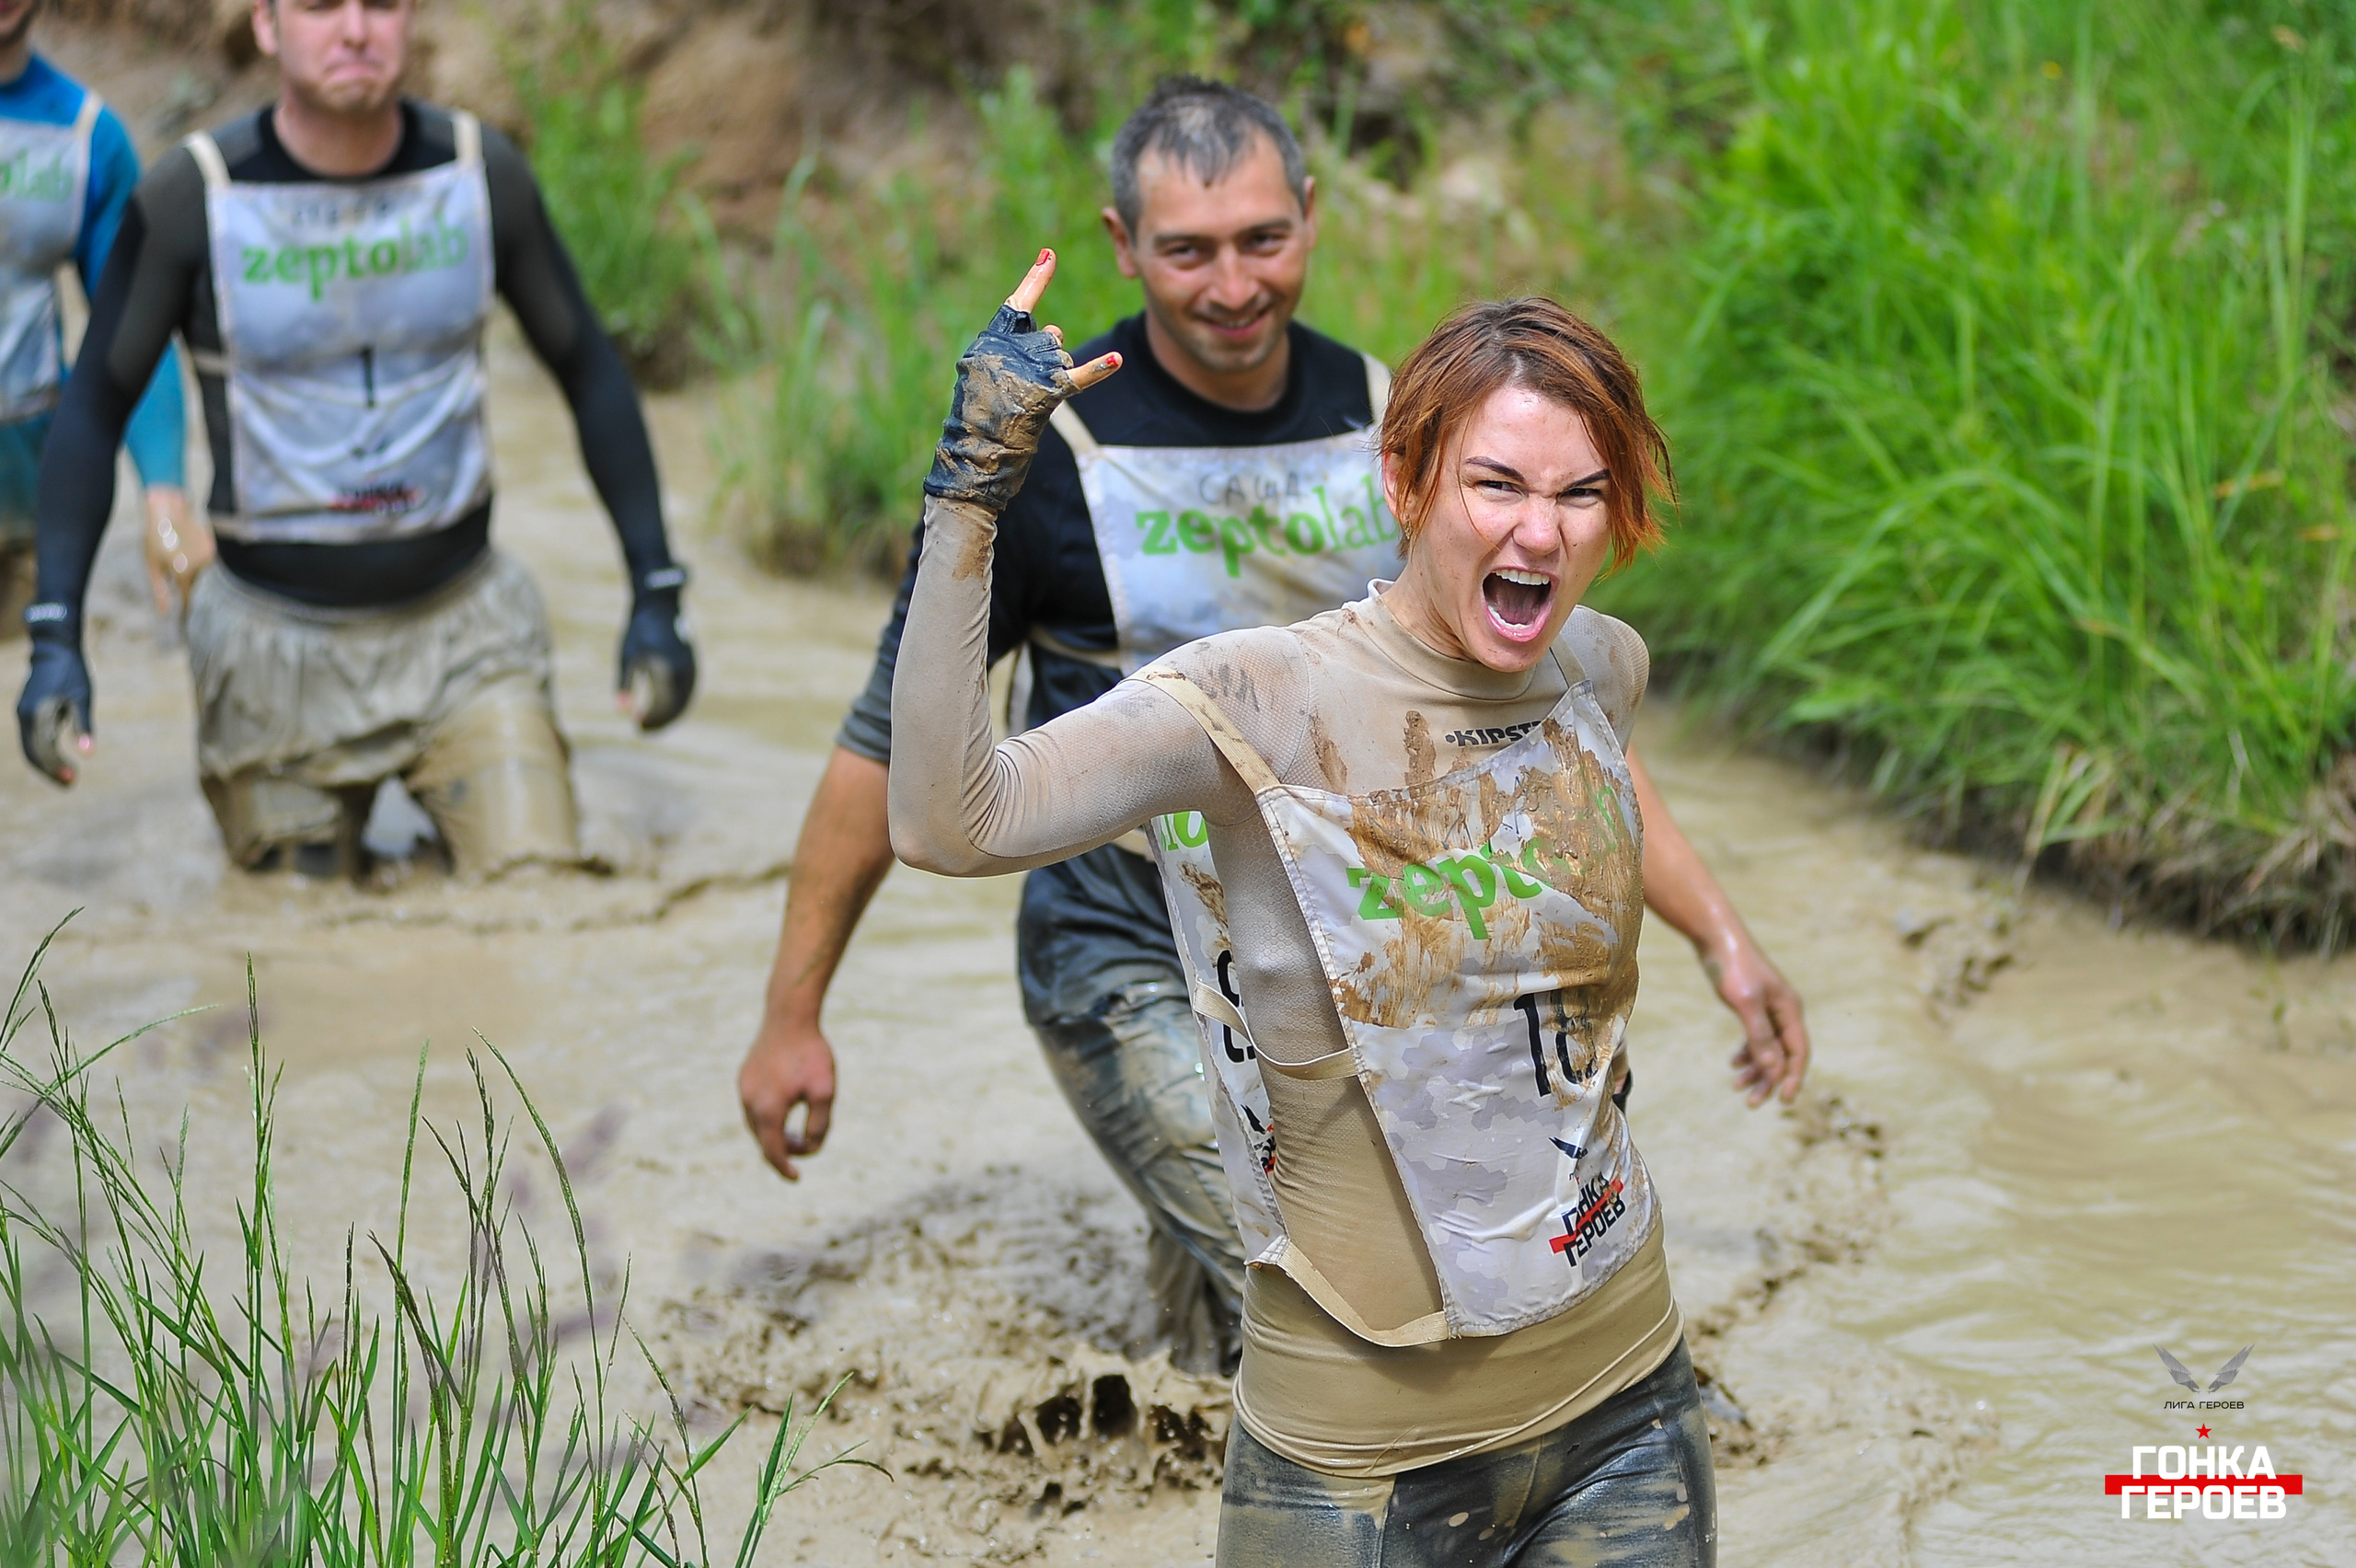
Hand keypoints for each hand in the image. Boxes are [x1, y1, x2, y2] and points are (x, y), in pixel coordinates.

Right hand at [16, 621, 90, 784]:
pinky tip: (59, 761)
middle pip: (32, 753)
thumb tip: (89, 754)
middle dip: (50, 771)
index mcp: (37, 714)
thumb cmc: (72, 673)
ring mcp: (23, 715)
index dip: (56, 768)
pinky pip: (31, 739)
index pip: (43, 750)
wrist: (54, 650)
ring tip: (67, 778)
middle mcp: (25, 716)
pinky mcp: (27, 713)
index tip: (72, 780)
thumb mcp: (82, 698)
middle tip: (70, 784)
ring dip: (46, 765)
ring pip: (29, 748)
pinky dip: (43, 753)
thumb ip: (83, 726)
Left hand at [141, 487, 211, 621]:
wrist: (167, 509)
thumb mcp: (151, 565)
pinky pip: (213, 566)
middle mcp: (201, 566)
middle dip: (199, 601)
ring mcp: (210, 556)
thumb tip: (165, 612)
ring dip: (203, 586)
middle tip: (196, 613)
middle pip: (203, 590)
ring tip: (199, 594)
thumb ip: (159, 590)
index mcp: (184, 572)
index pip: (191, 601)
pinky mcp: (214, 548)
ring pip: (210, 578)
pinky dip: (206, 572)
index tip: (189, 626)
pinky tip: (198, 569)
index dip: (189, 613)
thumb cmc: (155, 537)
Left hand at [616, 589, 695, 730]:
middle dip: (661, 721)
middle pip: (676, 707)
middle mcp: (685, 673)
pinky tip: (663, 706)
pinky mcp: (692, 665)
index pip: (664, 707)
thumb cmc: (639, 631)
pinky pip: (687, 692)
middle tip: (643, 729)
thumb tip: (619, 711)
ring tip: (652, 721)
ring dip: (670, 714)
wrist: (659, 606)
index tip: (637, 726)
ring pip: (684, 701)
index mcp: (668, 672)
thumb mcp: (627, 657)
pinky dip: (677, 703)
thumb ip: (624, 685)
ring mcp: (692, 669)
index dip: (652, 720)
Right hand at [738, 1015, 836, 1180]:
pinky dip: (766, 1117)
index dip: (785, 1168)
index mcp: (767, 1110)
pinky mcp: (744, 1077)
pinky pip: (753, 1107)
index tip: (796, 1178)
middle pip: (763, 1140)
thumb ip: (819, 1125)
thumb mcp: (825, 1092)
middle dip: (781, 1151)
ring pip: (756, 1124)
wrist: (789, 1015)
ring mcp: (743, 1088)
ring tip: (795, 1134)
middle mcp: (749, 1102)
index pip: (773, 1151)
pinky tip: (784, 1109)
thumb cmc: (811, 1053)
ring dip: (773, 1134)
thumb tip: (810, 1148)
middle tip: (803, 1152)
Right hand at [921, 249, 1122, 513]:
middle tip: (1026, 390)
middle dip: (1048, 360)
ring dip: (1057, 378)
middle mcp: (1007, 349)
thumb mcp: (990, 379)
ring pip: (1062, 358)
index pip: (1017, 305)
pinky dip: (1099, 370)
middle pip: (1049, 339)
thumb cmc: (980, 424)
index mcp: (988, 343)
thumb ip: (1021, 351)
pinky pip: (1078, 377)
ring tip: (1031, 404)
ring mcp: (1026, 369)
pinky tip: (1116, 360)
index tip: (1050, 256)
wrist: (973, 460)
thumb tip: (1057, 329)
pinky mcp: (1044, 392)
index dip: (1035, 280)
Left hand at [1699, 936, 1809, 1106]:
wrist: (1716, 938)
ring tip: (1737, 1087)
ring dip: (1756, 1069)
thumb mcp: (1745, 1003)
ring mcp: (1769, 1009)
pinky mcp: (1752, 1005)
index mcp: (1789, 1010)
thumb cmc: (1733, 967)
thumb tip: (1774, 1067)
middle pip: (1783, 1055)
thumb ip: (1760, 1035)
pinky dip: (1748, 1052)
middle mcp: (1784, 1011)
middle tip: (1751, 1103)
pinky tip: (1734, 1062)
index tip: (1783, 1101)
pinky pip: (1757, 1036)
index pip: (1798, 1052)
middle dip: (1769, 1080)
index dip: (1792, 1078)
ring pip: (1769, 1048)